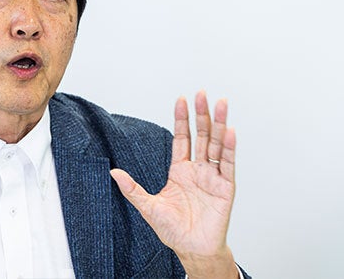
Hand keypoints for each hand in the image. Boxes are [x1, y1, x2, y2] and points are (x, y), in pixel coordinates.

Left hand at [110, 91, 238, 278]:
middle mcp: (198, 169)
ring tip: (220, 104)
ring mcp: (212, 177)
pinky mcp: (225, 187)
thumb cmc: (174, 230)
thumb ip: (132, 189)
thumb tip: (114, 172)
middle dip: (201, 114)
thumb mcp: (148, 207)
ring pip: (217, 145)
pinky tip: (229, 132)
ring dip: (219, 124)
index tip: (181, 99)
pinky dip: (229, 148)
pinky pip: (227, 164)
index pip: (182, 138)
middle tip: (202, 94)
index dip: (182, 119)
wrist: (192, 249)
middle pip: (202, 135)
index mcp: (180, 170)